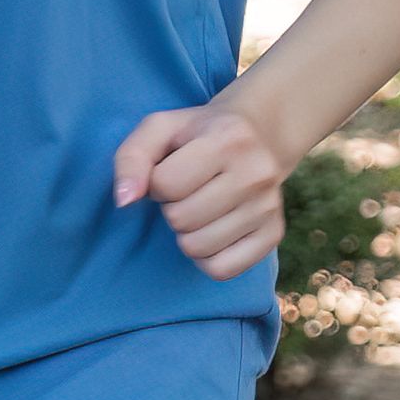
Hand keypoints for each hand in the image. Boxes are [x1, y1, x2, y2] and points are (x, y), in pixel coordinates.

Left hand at [110, 89, 311, 280]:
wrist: (259, 135)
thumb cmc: (197, 135)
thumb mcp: (159, 130)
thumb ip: (131, 158)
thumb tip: (124, 201)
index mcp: (228, 139)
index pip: (165, 184)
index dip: (157, 183)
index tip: (172, 170)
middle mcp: (256, 172)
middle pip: (181, 219)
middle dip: (172, 208)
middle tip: (188, 190)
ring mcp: (269, 206)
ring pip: (197, 248)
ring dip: (187, 233)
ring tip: (201, 206)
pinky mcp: (274, 234)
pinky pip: (221, 270)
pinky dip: (206, 258)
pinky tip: (212, 231)